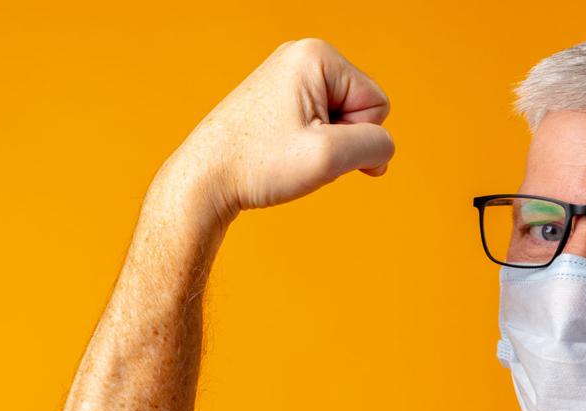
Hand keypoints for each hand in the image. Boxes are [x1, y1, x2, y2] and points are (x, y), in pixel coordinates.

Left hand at [160, 38, 394, 220]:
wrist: (202, 181)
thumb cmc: (256, 165)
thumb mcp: (329, 157)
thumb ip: (375, 145)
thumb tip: (383, 148)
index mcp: (316, 55)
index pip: (377, 103)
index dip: (357, 138)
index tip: (315, 149)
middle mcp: (301, 56)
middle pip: (359, 108)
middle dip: (340, 142)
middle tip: (299, 156)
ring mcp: (286, 76)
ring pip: (338, 121)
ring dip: (324, 148)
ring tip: (286, 157)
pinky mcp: (277, 97)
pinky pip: (317, 124)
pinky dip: (308, 147)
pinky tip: (281, 156)